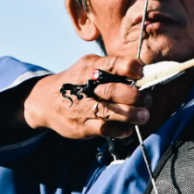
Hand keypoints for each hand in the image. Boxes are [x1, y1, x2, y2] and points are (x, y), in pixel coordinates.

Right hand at [24, 55, 153, 139]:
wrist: (45, 101)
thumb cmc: (77, 82)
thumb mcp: (89, 67)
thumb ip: (113, 69)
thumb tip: (143, 73)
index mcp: (90, 67)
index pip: (113, 64)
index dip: (131, 68)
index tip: (143, 73)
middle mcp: (85, 86)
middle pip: (113, 90)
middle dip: (135, 96)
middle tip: (148, 99)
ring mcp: (82, 108)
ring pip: (111, 112)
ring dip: (132, 114)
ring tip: (144, 115)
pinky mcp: (81, 126)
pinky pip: (105, 130)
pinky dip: (120, 130)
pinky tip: (128, 128)